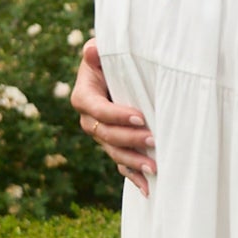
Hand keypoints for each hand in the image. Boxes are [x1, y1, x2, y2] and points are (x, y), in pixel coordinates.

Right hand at [71, 39, 154, 196]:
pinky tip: (147, 188)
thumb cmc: (111, 59)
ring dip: (133, 162)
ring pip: (114, 152)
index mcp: (84, 97)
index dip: (117, 116)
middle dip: (130, 140)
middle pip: (106, 135)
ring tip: (154, 168)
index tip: (141, 118)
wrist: (116, 73)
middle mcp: (89, 120)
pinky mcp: (113, 144)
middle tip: (153, 140)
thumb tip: (91, 50)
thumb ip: (97, 51)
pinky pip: (121, 163)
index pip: (98, 110)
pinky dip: (133, 176)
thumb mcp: (104, 51)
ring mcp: (101, 135)